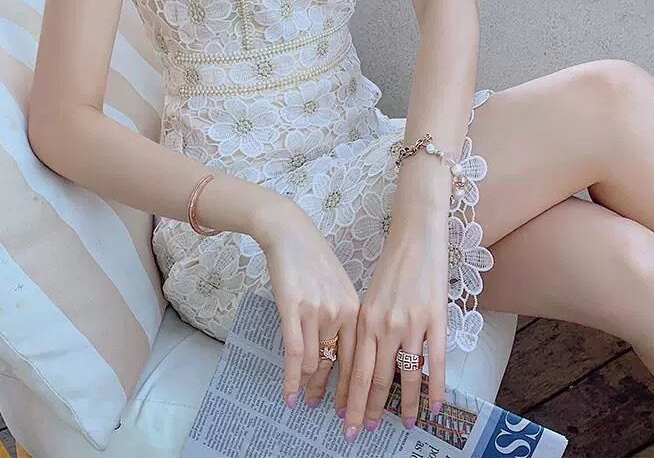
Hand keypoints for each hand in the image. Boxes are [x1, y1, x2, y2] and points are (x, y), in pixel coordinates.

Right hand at [261, 200, 359, 411]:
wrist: (291, 233)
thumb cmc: (314, 259)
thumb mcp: (340, 287)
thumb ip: (346, 316)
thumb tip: (348, 347)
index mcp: (356, 309)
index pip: (364, 357)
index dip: (363, 387)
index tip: (362, 408)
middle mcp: (341, 313)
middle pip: (344, 366)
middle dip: (343, 398)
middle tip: (342, 420)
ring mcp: (317, 312)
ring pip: (317, 363)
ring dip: (314, 389)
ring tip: (310, 404)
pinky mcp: (293, 310)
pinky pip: (295, 354)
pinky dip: (292, 379)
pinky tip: (289, 396)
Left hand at [339, 166, 448, 440]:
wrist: (416, 234)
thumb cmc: (393, 264)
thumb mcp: (372, 296)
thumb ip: (368, 327)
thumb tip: (365, 360)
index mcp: (364, 319)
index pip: (353, 369)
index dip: (349, 398)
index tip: (343, 419)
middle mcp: (384, 325)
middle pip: (375, 378)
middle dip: (367, 409)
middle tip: (361, 432)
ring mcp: (411, 323)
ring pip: (406, 375)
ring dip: (405, 405)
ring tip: (406, 424)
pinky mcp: (435, 318)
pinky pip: (436, 362)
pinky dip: (436, 388)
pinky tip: (436, 407)